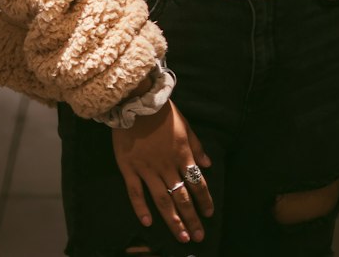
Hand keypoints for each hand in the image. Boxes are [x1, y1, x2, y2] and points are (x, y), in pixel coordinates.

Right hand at [112, 100, 213, 243]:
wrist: (135, 101)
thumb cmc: (162, 112)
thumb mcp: (185, 125)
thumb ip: (196, 146)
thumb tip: (208, 165)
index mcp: (182, 154)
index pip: (197, 182)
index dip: (204, 200)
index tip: (209, 214)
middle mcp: (166, 165)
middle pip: (182, 196)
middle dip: (192, 218)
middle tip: (198, 236)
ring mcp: (147, 168)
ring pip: (162, 199)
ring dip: (173, 220)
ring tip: (182, 236)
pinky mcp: (129, 168)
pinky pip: (135, 192)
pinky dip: (141, 209)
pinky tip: (148, 223)